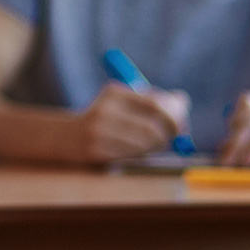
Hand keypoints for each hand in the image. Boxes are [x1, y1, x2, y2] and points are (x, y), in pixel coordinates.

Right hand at [64, 82, 182, 162]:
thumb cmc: (104, 118)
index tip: (182, 126)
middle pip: (150, 128)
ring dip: (153, 148)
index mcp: (114, 92)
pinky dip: (139, 155)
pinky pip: (130, 157)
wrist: (66, 136)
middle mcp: (104, 111)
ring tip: (150, 145)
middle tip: (173, 140)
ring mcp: (98, 133)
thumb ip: (152, 99)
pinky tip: (132, 151)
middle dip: (168, 136)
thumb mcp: (123, 102)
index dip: (173, 116)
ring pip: (142, 146)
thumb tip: (183, 101)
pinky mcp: (95, 152)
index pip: (154, 104)